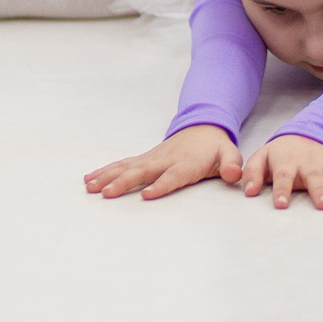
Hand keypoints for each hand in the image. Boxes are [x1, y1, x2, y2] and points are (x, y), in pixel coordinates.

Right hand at [84, 123, 239, 201]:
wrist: (203, 126)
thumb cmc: (215, 147)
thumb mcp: (229, 154)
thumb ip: (230, 165)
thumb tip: (233, 175)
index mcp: (186, 163)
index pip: (173, 176)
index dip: (161, 185)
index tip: (146, 195)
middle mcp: (165, 160)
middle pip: (142, 171)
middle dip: (124, 182)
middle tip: (107, 193)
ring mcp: (151, 158)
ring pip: (126, 167)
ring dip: (107, 176)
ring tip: (90, 187)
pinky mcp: (143, 159)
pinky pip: (122, 164)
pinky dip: (105, 171)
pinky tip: (89, 179)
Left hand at [240, 134, 322, 209]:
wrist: (303, 136)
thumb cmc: (280, 155)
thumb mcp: (261, 159)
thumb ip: (253, 174)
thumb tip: (247, 192)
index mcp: (288, 163)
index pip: (284, 177)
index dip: (282, 190)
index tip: (281, 205)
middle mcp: (311, 165)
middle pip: (315, 178)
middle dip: (320, 191)